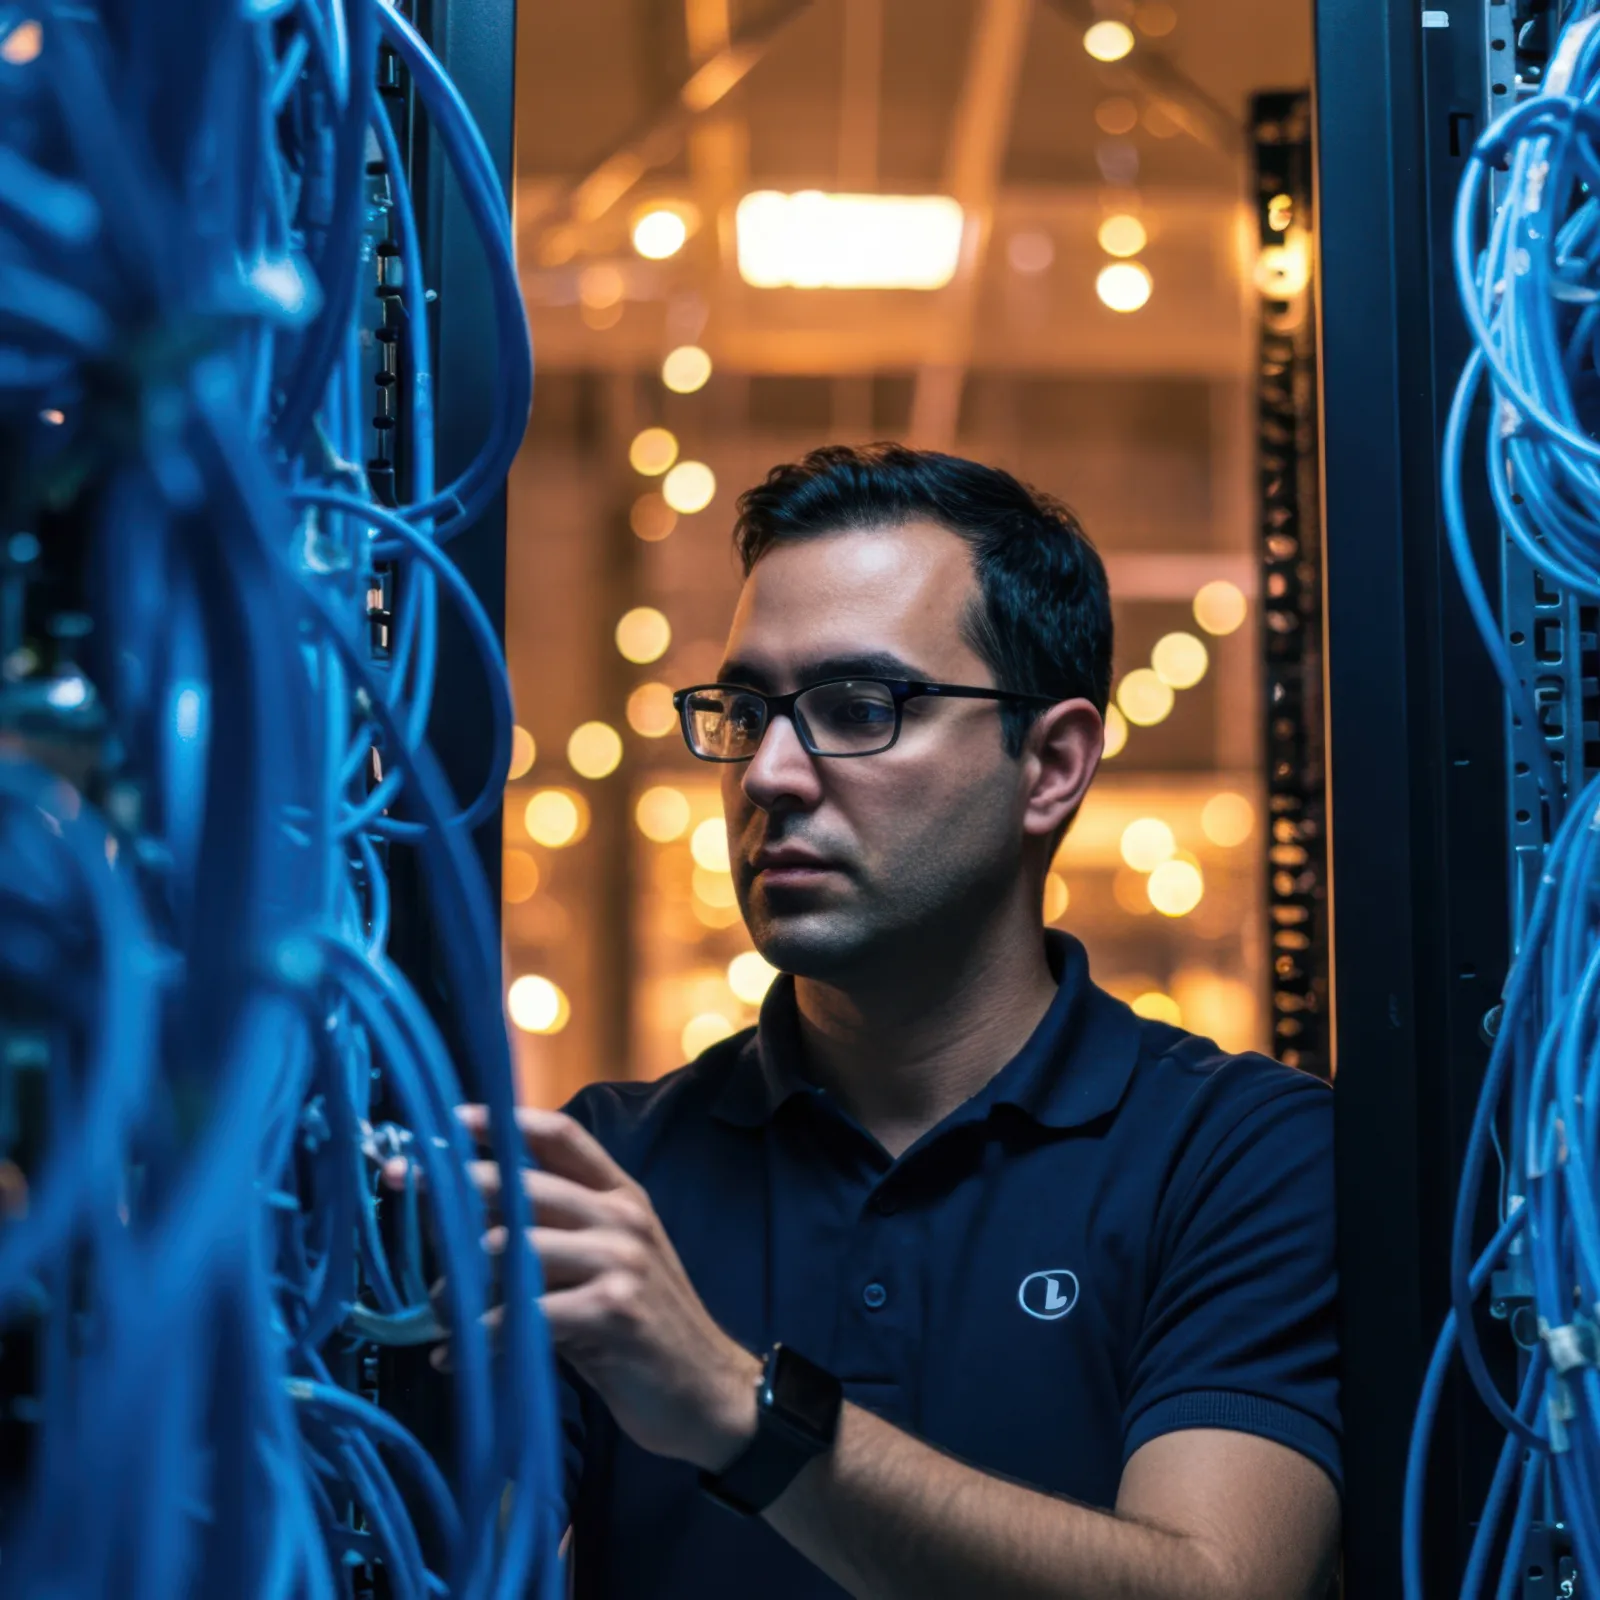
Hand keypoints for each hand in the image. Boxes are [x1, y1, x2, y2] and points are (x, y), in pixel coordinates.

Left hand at [460, 1105, 761, 1472]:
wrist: (708, 1393)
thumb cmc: (644, 1329)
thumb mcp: (609, 1263)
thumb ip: (555, 1233)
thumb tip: (468, 1220)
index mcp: (621, 1194)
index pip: (559, 1135)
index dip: (500, 1122)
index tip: (445, 1121)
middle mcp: (621, 1216)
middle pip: (520, 1186)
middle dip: (452, 1192)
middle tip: (404, 1200)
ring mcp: (620, 1261)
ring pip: (510, 1249)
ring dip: (457, 1283)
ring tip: (437, 1309)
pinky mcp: (612, 1312)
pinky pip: (521, 1314)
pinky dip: (478, 1336)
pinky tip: (456, 1355)